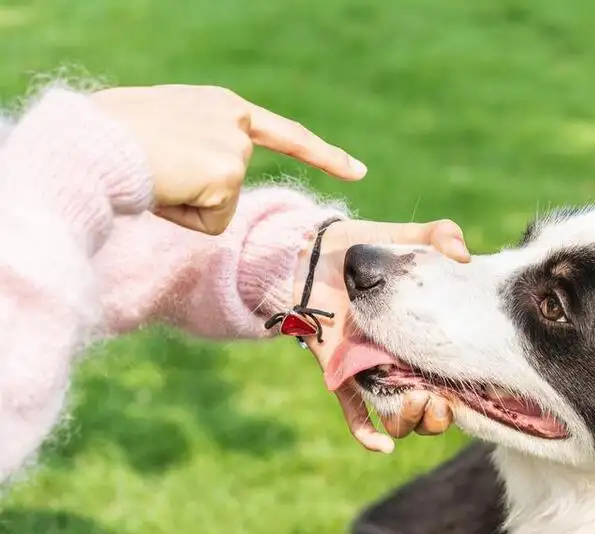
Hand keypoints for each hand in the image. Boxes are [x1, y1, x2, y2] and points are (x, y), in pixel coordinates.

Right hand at [91, 84, 365, 234]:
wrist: (94, 141)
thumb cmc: (110, 136)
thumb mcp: (162, 127)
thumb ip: (195, 145)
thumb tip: (202, 183)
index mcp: (221, 105)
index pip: (282, 133)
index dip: (323, 155)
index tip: (357, 171)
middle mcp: (235, 121)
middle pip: (231, 184)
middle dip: (198, 194)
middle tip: (156, 172)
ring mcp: (235, 148)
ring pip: (220, 208)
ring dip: (185, 205)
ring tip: (153, 175)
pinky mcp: (229, 176)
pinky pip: (212, 224)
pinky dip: (185, 218)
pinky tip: (164, 190)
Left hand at [297, 218, 469, 452]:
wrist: (305, 255)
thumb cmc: (357, 247)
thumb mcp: (401, 239)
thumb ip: (435, 236)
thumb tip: (462, 252)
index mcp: (425, 335)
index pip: (456, 373)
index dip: (471, 388)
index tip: (478, 385)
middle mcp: (404, 360)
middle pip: (432, 407)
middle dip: (441, 413)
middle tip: (442, 400)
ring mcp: (374, 372)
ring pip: (399, 417)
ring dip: (411, 419)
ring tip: (417, 404)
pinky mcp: (342, 376)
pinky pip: (356, 414)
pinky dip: (368, 435)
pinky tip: (382, 447)